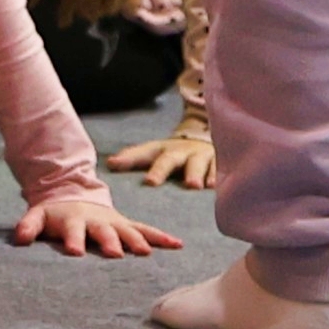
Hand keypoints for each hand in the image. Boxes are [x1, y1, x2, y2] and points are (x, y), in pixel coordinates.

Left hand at [10, 189, 183, 257]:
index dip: (74, 241)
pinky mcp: (127, 224)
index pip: (73, 232)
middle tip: (115, 253)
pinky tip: (178, 244)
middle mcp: (96, 221)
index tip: (75, 252)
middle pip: (103, 232)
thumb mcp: (38, 215)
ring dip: (137, 241)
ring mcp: (114, 222)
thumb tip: (19, 238)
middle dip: (109, 241)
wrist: (72, 194)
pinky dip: (161, 237)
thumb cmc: (55, 214)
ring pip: (128, 231)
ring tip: (147, 252)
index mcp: (73, 220)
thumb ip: (28, 226)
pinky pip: (146, 229)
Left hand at [105, 125, 219, 191]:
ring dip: (195, 174)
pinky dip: (217, 178)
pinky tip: (215, 188)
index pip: (141, 153)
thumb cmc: (173, 154)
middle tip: (150, 182)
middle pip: (168, 159)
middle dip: (160, 170)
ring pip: (197, 163)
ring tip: (193, 186)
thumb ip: (133, 158)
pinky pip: (219, 170)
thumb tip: (109, 163)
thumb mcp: (154, 152)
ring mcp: (201, 156)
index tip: (113, 165)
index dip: (128, 159)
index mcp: (162, 149)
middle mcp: (180, 151)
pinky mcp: (218, 163)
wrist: (205, 141)